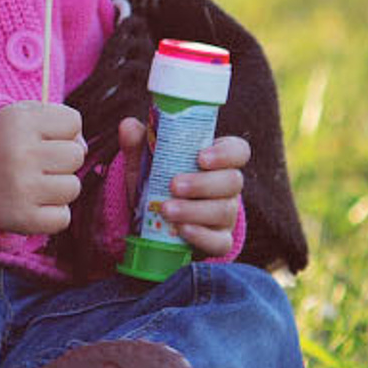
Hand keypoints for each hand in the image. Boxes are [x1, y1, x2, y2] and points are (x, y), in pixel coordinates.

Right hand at [0, 100, 84, 236]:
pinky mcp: (22, 218)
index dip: (57, 130)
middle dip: (59, 159)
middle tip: (31, 163)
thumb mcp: (20, 116)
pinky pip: (62, 218)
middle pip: (76, 155)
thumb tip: (83, 147)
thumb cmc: (0, 144)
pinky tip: (28, 204)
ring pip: (73, 187)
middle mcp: (18, 152)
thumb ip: (56, 120)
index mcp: (17, 121)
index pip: (72, 121)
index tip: (33, 136)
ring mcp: (20, 187)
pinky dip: (49, 214)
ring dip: (56, 188)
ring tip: (29, 183)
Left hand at [121, 118, 248, 256]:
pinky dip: (201, 236)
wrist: (154, 222)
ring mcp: (226, 215)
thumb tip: (129, 125)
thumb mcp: (145, 162)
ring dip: (194, 210)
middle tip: (174, 185)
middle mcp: (227, 187)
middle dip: (203, 183)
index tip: (200, 157)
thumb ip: (139, 144)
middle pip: (233, 181)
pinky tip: (182, 230)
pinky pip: (219, 242)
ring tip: (166, 209)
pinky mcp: (218, 240)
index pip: (238, 151)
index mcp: (217, 161)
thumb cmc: (157, 183)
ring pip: (224, 211)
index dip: (225, 153)